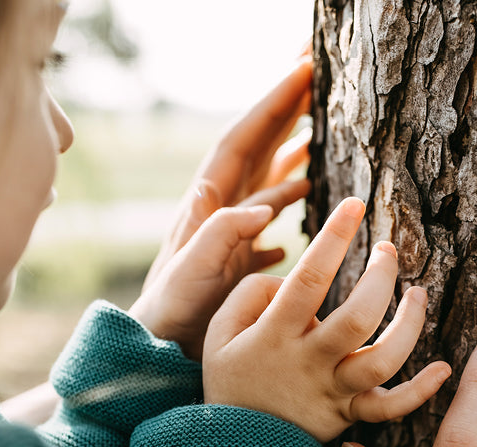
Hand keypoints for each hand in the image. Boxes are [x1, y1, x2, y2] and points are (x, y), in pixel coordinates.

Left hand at [129, 58, 312, 358]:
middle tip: (315, 78)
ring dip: (290, 156)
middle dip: (284, 112)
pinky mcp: (238, 260)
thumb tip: (264, 206)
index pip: (243, 139)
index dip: (273, 104)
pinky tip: (304, 209)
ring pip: (266, 182)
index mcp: (209, 203)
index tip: (303, 70)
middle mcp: (220, 210)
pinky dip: (287, 209)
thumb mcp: (193, 270)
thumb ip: (224, 233)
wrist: (158, 347)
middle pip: (257, 148)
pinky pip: (268, 224)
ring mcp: (230, 234)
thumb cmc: (172, 311)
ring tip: (318, 136)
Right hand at [202, 197, 451, 442]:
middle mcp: (309, 362)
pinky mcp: (349, 415)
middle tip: (388, 250)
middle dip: (381, 277)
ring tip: (418, 294)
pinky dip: (421, 392)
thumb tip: (291, 280)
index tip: (355, 204)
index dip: (334, 236)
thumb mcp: (219, 331)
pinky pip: (389, 408)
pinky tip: (444, 369)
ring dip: (410, 325)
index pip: (310, 278)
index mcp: (275, 334)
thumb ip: (251, 294)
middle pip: (358, 317)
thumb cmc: (230, 379)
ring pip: (383, 360)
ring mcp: (333, 391)